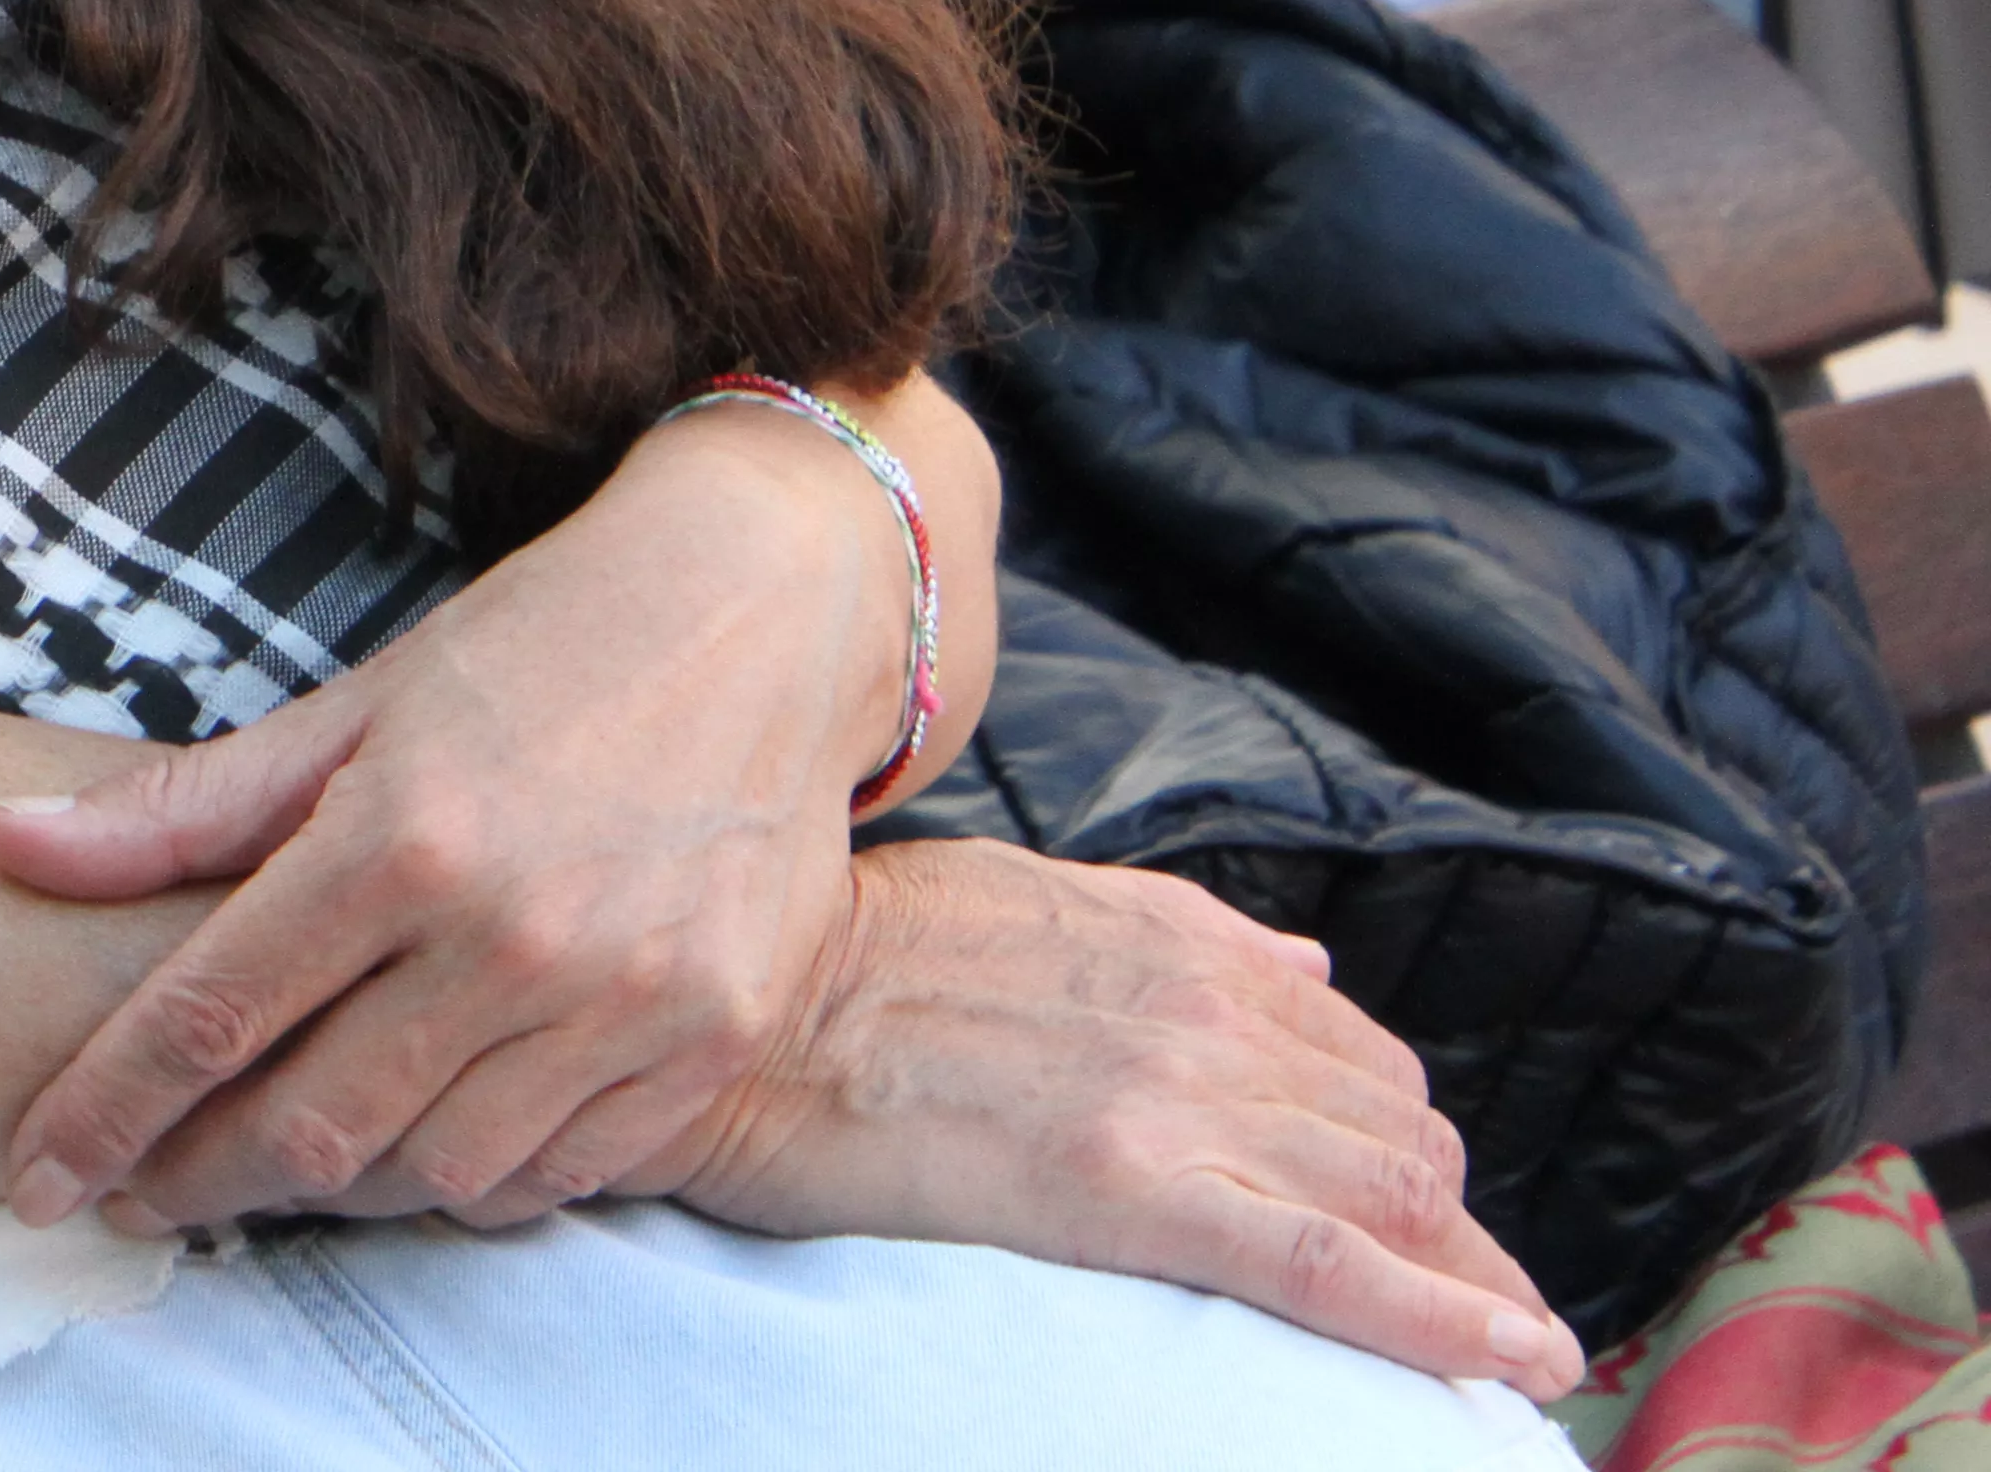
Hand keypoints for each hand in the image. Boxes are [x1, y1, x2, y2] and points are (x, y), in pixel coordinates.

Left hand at [0, 393, 937, 1232]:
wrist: (767, 613)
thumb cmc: (538, 649)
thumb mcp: (352, 706)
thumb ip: (181, 806)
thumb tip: (5, 847)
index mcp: (400, 838)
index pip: (210, 1014)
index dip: (106, 1110)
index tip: (39, 1177)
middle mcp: (513, 933)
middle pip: (311, 1124)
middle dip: (199, 1179)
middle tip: (138, 1191)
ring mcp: (626, 999)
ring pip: (434, 1170)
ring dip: (333, 1191)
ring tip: (271, 1163)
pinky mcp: (712, 1042)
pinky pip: (558, 1173)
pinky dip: (471, 1179)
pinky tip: (420, 1144)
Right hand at [650, 839, 1589, 1400]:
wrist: (741, 1011)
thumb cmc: (852, 961)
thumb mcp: (1029, 901)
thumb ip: (1178, 936)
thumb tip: (1303, 970)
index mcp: (1182, 944)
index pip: (1361, 1059)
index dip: (1406, 1147)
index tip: (1425, 1218)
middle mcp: (1207, 1008)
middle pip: (1398, 1135)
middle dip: (1448, 1226)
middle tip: (1466, 1308)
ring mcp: (1178, 1099)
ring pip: (1393, 1197)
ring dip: (1469, 1279)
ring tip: (1505, 1356)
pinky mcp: (1133, 1190)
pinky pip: (1329, 1265)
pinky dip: (1446, 1318)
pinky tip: (1521, 1360)